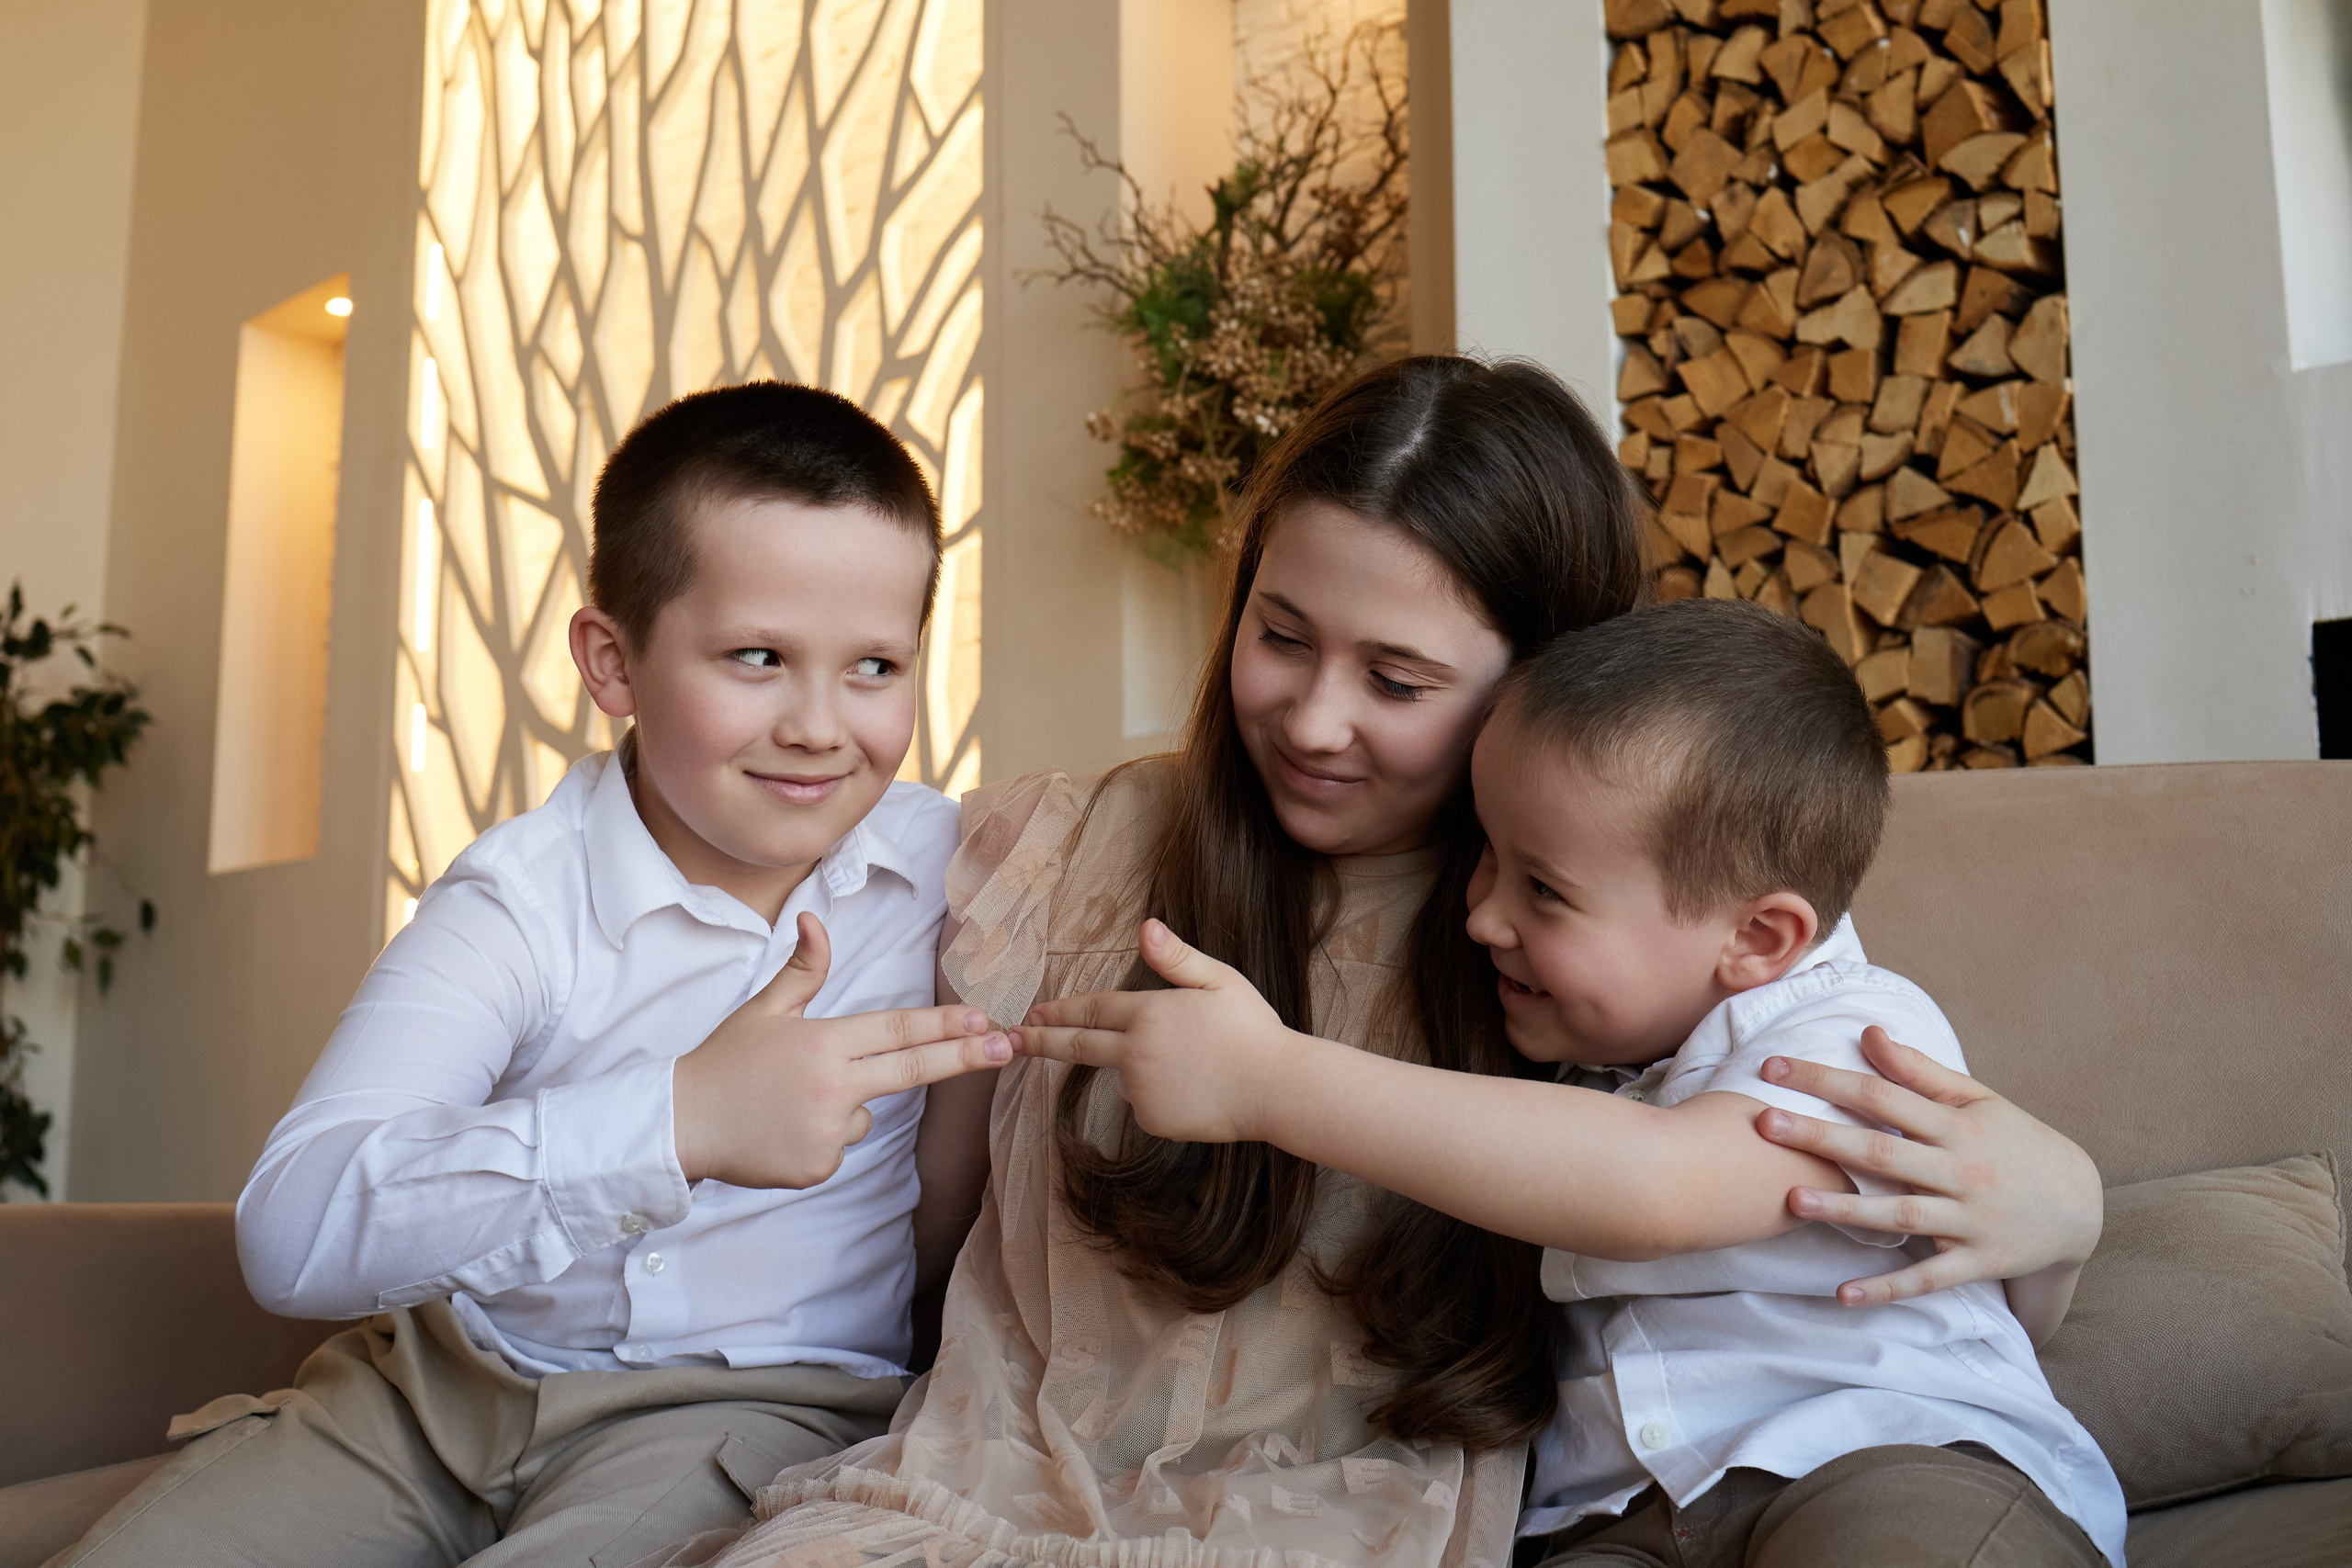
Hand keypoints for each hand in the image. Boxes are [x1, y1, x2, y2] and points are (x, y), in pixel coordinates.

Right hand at [672, 913, 1010, 1188]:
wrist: (679, 1126)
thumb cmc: (724, 1062)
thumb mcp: (762, 1010)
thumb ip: (802, 969)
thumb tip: (812, 919)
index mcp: (822, 1042)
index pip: (897, 1029)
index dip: (944, 1024)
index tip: (984, 1018)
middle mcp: (832, 1087)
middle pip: (912, 1069)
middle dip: (965, 1057)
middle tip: (1007, 1047)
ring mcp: (828, 1131)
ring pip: (866, 1114)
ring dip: (845, 1106)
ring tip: (787, 1103)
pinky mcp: (819, 1167)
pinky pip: (841, 1148)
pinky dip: (822, 1139)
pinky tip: (783, 1132)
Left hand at [1012, 919, 1296, 1142]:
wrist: (1276, 1089)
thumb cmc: (1253, 1029)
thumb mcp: (1220, 980)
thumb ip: (1176, 957)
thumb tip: (1145, 928)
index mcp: (1150, 1013)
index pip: (1091, 1009)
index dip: (1059, 1011)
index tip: (1031, 1014)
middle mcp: (1136, 1053)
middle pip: (1078, 1045)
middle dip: (1041, 1041)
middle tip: (1013, 1040)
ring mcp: (1141, 1090)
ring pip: (1125, 1076)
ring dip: (1140, 1068)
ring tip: (1193, 1064)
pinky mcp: (1153, 1120)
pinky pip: (1145, 1104)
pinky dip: (1160, 1096)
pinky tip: (1196, 1088)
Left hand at [1753, 1026, 2101, 1309]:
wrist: (2082, 1206)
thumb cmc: (2016, 1143)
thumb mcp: (1978, 1100)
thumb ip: (1919, 1071)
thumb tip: (1867, 1032)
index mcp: (1956, 1125)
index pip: (1882, 1095)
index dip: (1827, 1080)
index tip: (1774, 1068)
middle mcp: (1962, 1170)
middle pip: (1883, 1151)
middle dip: (1821, 1137)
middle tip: (1764, 1122)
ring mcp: (1969, 1219)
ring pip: (1900, 1214)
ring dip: (1846, 1209)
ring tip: (1791, 1201)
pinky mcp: (1976, 1262)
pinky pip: (1927, 1278)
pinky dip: (1887, 1288)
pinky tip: (1843, 1294)